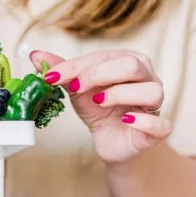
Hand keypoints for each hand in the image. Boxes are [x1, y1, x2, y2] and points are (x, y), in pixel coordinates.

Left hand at [29, 50, 171, 164]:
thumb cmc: (99, 110)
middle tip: (78, 88)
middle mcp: (148, 78)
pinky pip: (161, 124)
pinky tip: (126, 121)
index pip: (105, 56)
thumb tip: (34, 55)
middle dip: (100, 75)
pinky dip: (144, 122)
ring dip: (122, 95)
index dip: (77, 66)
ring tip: (100, 103)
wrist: (110, 141)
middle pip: (133, 65)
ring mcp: (156, 104)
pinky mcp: (158, 129)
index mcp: (130, 61)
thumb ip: (62, 71)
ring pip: (152, 91)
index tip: (52, 77)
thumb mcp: (77, 89)